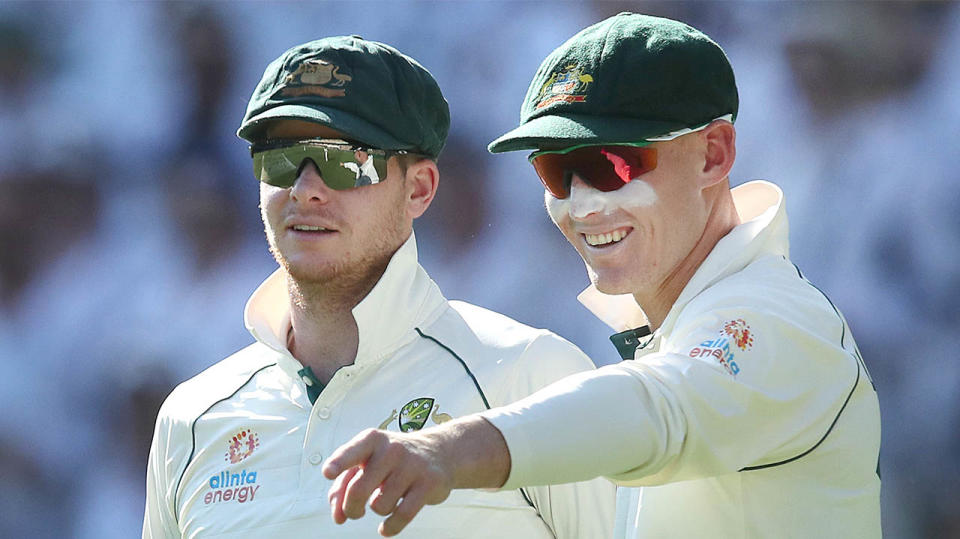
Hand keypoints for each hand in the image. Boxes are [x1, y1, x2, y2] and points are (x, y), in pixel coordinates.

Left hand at [323, 416, 509, 536]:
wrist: (439, 453)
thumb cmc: (393, 459)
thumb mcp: (367, 462)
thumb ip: (344, 485)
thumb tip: (339, 516)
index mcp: (372, 440)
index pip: (352, 452)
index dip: (338, 463)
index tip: (328, 472)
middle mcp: (392, 450)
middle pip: (358, 490)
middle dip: (351, 508)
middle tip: (354, 511)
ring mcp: (412, 466)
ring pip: (379, 506)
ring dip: (378, 509)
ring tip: (386, 499)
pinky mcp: (429, 484)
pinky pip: (402, 515)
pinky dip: (390, 527)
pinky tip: (386, 527)